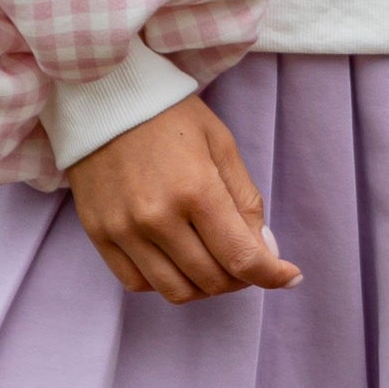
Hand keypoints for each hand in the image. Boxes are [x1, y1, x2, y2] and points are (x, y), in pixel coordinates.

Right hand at [69, 97, 301, 302]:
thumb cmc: (169, 116)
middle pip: (213, 280)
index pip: (242, 258)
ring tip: (213, 262)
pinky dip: (165, 281)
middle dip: (241, 278)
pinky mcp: (99, 234)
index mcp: (196, 190)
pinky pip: (137, 283)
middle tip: (246, 258)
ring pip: (177, 291)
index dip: (272, 276)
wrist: (103, 96)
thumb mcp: (221, 145)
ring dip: (205, 286)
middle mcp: (157, 217)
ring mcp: (124, 230)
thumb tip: (264, 251)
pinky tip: (176, 260)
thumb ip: (246, 201)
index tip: (289, 277)